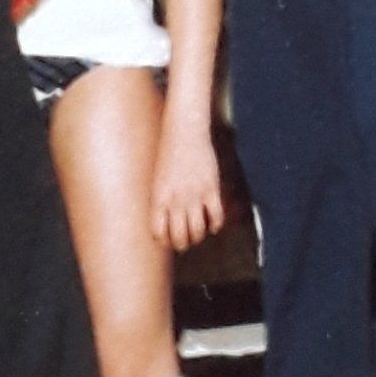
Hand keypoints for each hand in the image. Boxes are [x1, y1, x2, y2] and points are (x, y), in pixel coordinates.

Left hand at [150, 124, 225, 251]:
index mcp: (158, 199)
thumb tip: (168, 220)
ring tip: (199, 233)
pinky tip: (214, 225)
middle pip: (179, 237)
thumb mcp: (158, 180)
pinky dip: (216, 226)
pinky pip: (216, 217)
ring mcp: (194, 195)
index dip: (164, 241)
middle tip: (185, 241)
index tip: (168, 240)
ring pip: (198, 231)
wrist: (184, 132)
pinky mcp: (211, 188)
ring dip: (199, 236)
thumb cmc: (169, 154)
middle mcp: (175, 200)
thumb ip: (161, 200)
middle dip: (182, 244)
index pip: (159, 233)